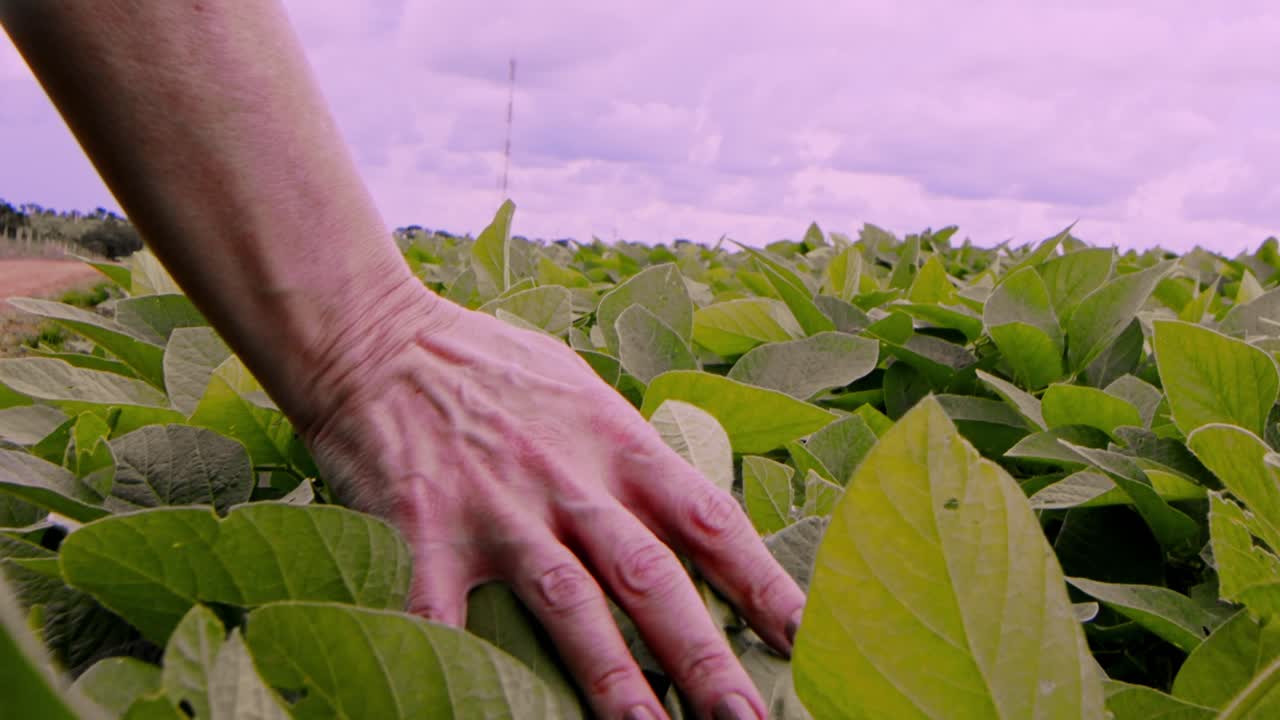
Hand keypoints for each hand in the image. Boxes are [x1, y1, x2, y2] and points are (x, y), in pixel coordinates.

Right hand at [298, 282, 805, 719]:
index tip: (807, 639)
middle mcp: (568, 478)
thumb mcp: (581, 390)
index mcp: (616, 442)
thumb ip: (630, 453)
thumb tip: (688, 514)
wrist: (377, 334)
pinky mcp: (424, 526)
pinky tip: (480, 709)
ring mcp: (497, 506)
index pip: (708, 520)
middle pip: (651, 576)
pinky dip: (459, 660)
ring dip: (614, 680)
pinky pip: (442, 610)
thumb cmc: (488, 366)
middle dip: (704, 656)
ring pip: (568, 603)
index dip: (764, 583)